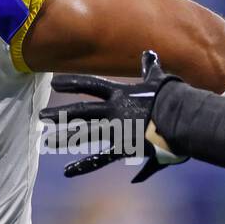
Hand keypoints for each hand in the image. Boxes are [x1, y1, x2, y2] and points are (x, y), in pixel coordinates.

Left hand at [39, 50, 186, 182]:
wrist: (183, 117)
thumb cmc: (174, 97)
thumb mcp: (159, 77)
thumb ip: (150, 66)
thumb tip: (149, 53)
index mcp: (120, 94)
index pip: (90, 85)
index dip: (72, 83)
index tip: (55, 83)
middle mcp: (113, 111)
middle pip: (80, 112)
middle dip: (60, 114)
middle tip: (41, 116)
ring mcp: (116, 129)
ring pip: (84, 135)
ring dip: (64, 138)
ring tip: (46, 141)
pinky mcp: (123, 147)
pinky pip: (100, 158)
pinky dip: (85, 165)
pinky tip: (69, 171)